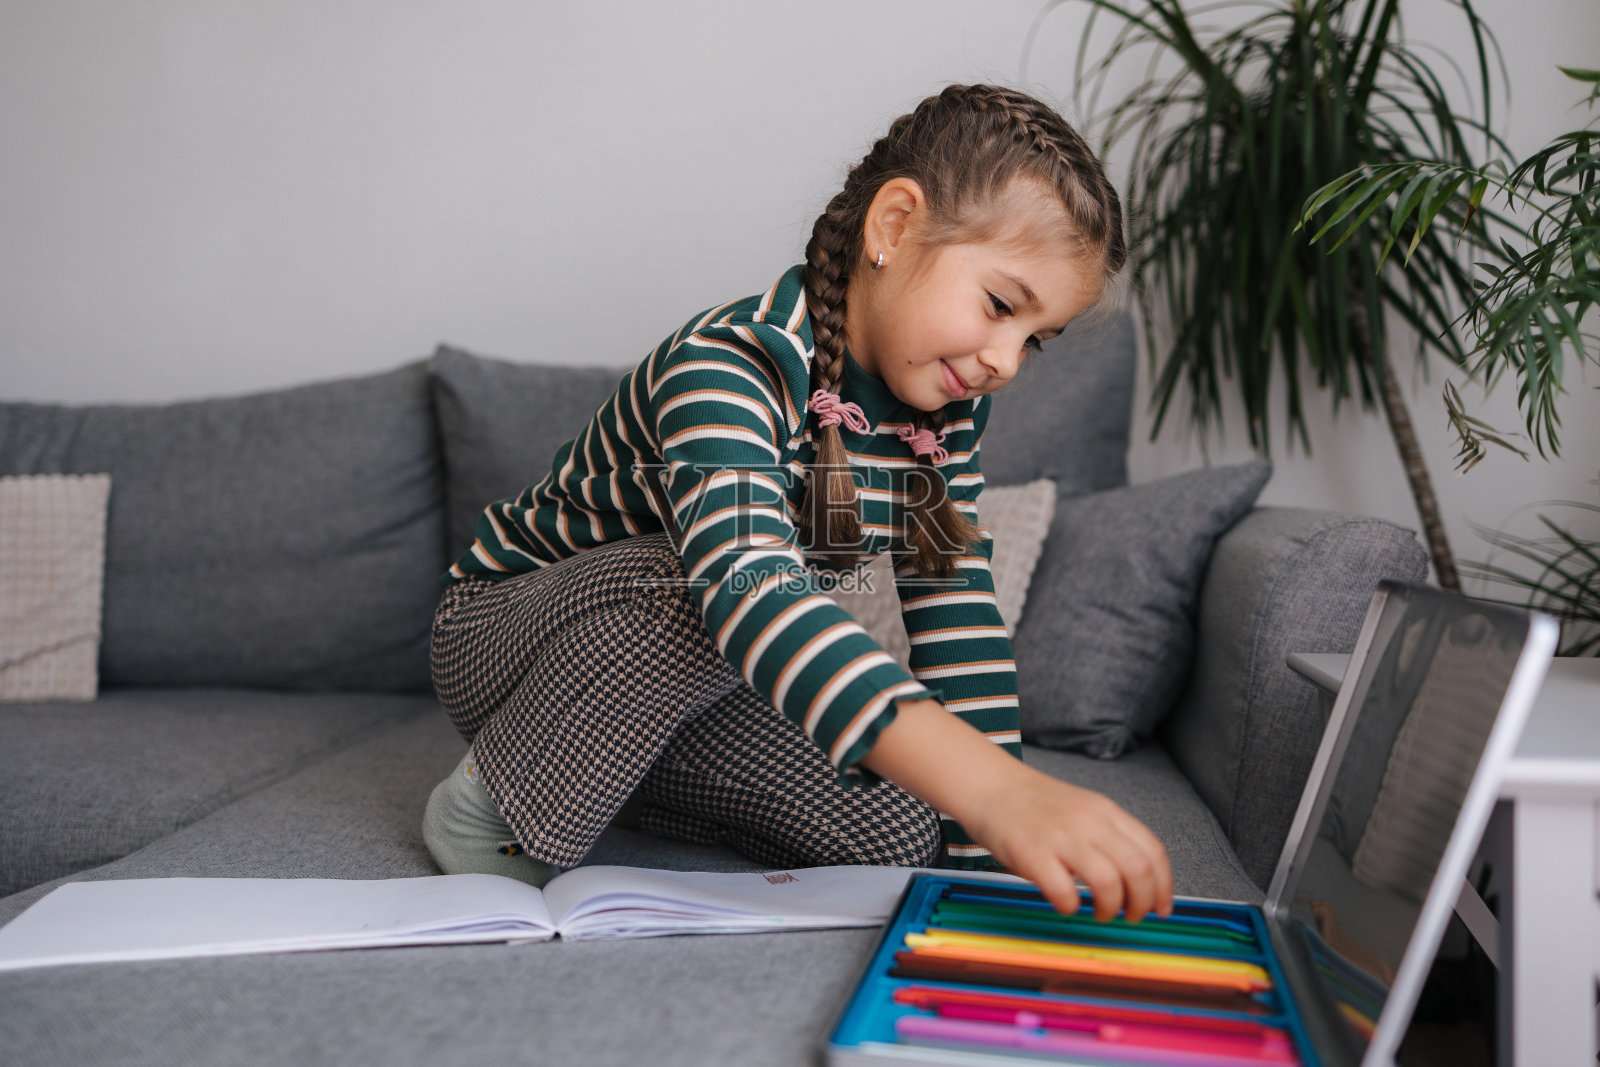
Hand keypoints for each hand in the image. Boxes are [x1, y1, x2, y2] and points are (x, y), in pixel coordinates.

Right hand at [959, 763, 1172, 921]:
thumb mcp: (1082, 809)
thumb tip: (1138, 882)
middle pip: (1138, 870)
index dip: (1164, 886)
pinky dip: (1071, 907)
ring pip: (1108, 882)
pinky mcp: (1031, 853)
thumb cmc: (1034, 804)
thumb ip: (1108, 837)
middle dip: (1142, 904)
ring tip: (1100, 913)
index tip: (1161, 907)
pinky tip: (1066, 904)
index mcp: (1105, 811)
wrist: (990, 785)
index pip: (1153, 851)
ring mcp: (1060, 836)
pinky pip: (1064, 892)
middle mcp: (1088, 821)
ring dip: (1110, 908)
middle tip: (1131, 916)